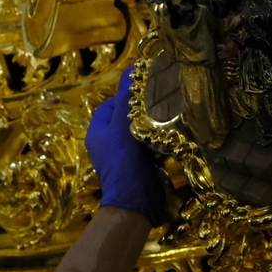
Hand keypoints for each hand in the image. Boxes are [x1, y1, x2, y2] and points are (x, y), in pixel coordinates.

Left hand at [86, 68, 165, 222]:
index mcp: (98, 131)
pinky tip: (172, 135)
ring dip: (155, 125)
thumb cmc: (123, 162)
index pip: (112, 104)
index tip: (146, 93)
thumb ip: (127, 99)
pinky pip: (151, 145)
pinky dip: (160, 140)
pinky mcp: (141, 165)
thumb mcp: (122, 127)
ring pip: (141, 130)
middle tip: (162, 103)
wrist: (136, 202)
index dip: (127, 97)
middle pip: (128, 117)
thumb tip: (133, 70)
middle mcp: (109, 142)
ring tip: (170, 118)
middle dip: (144, 110)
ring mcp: (125, 155)